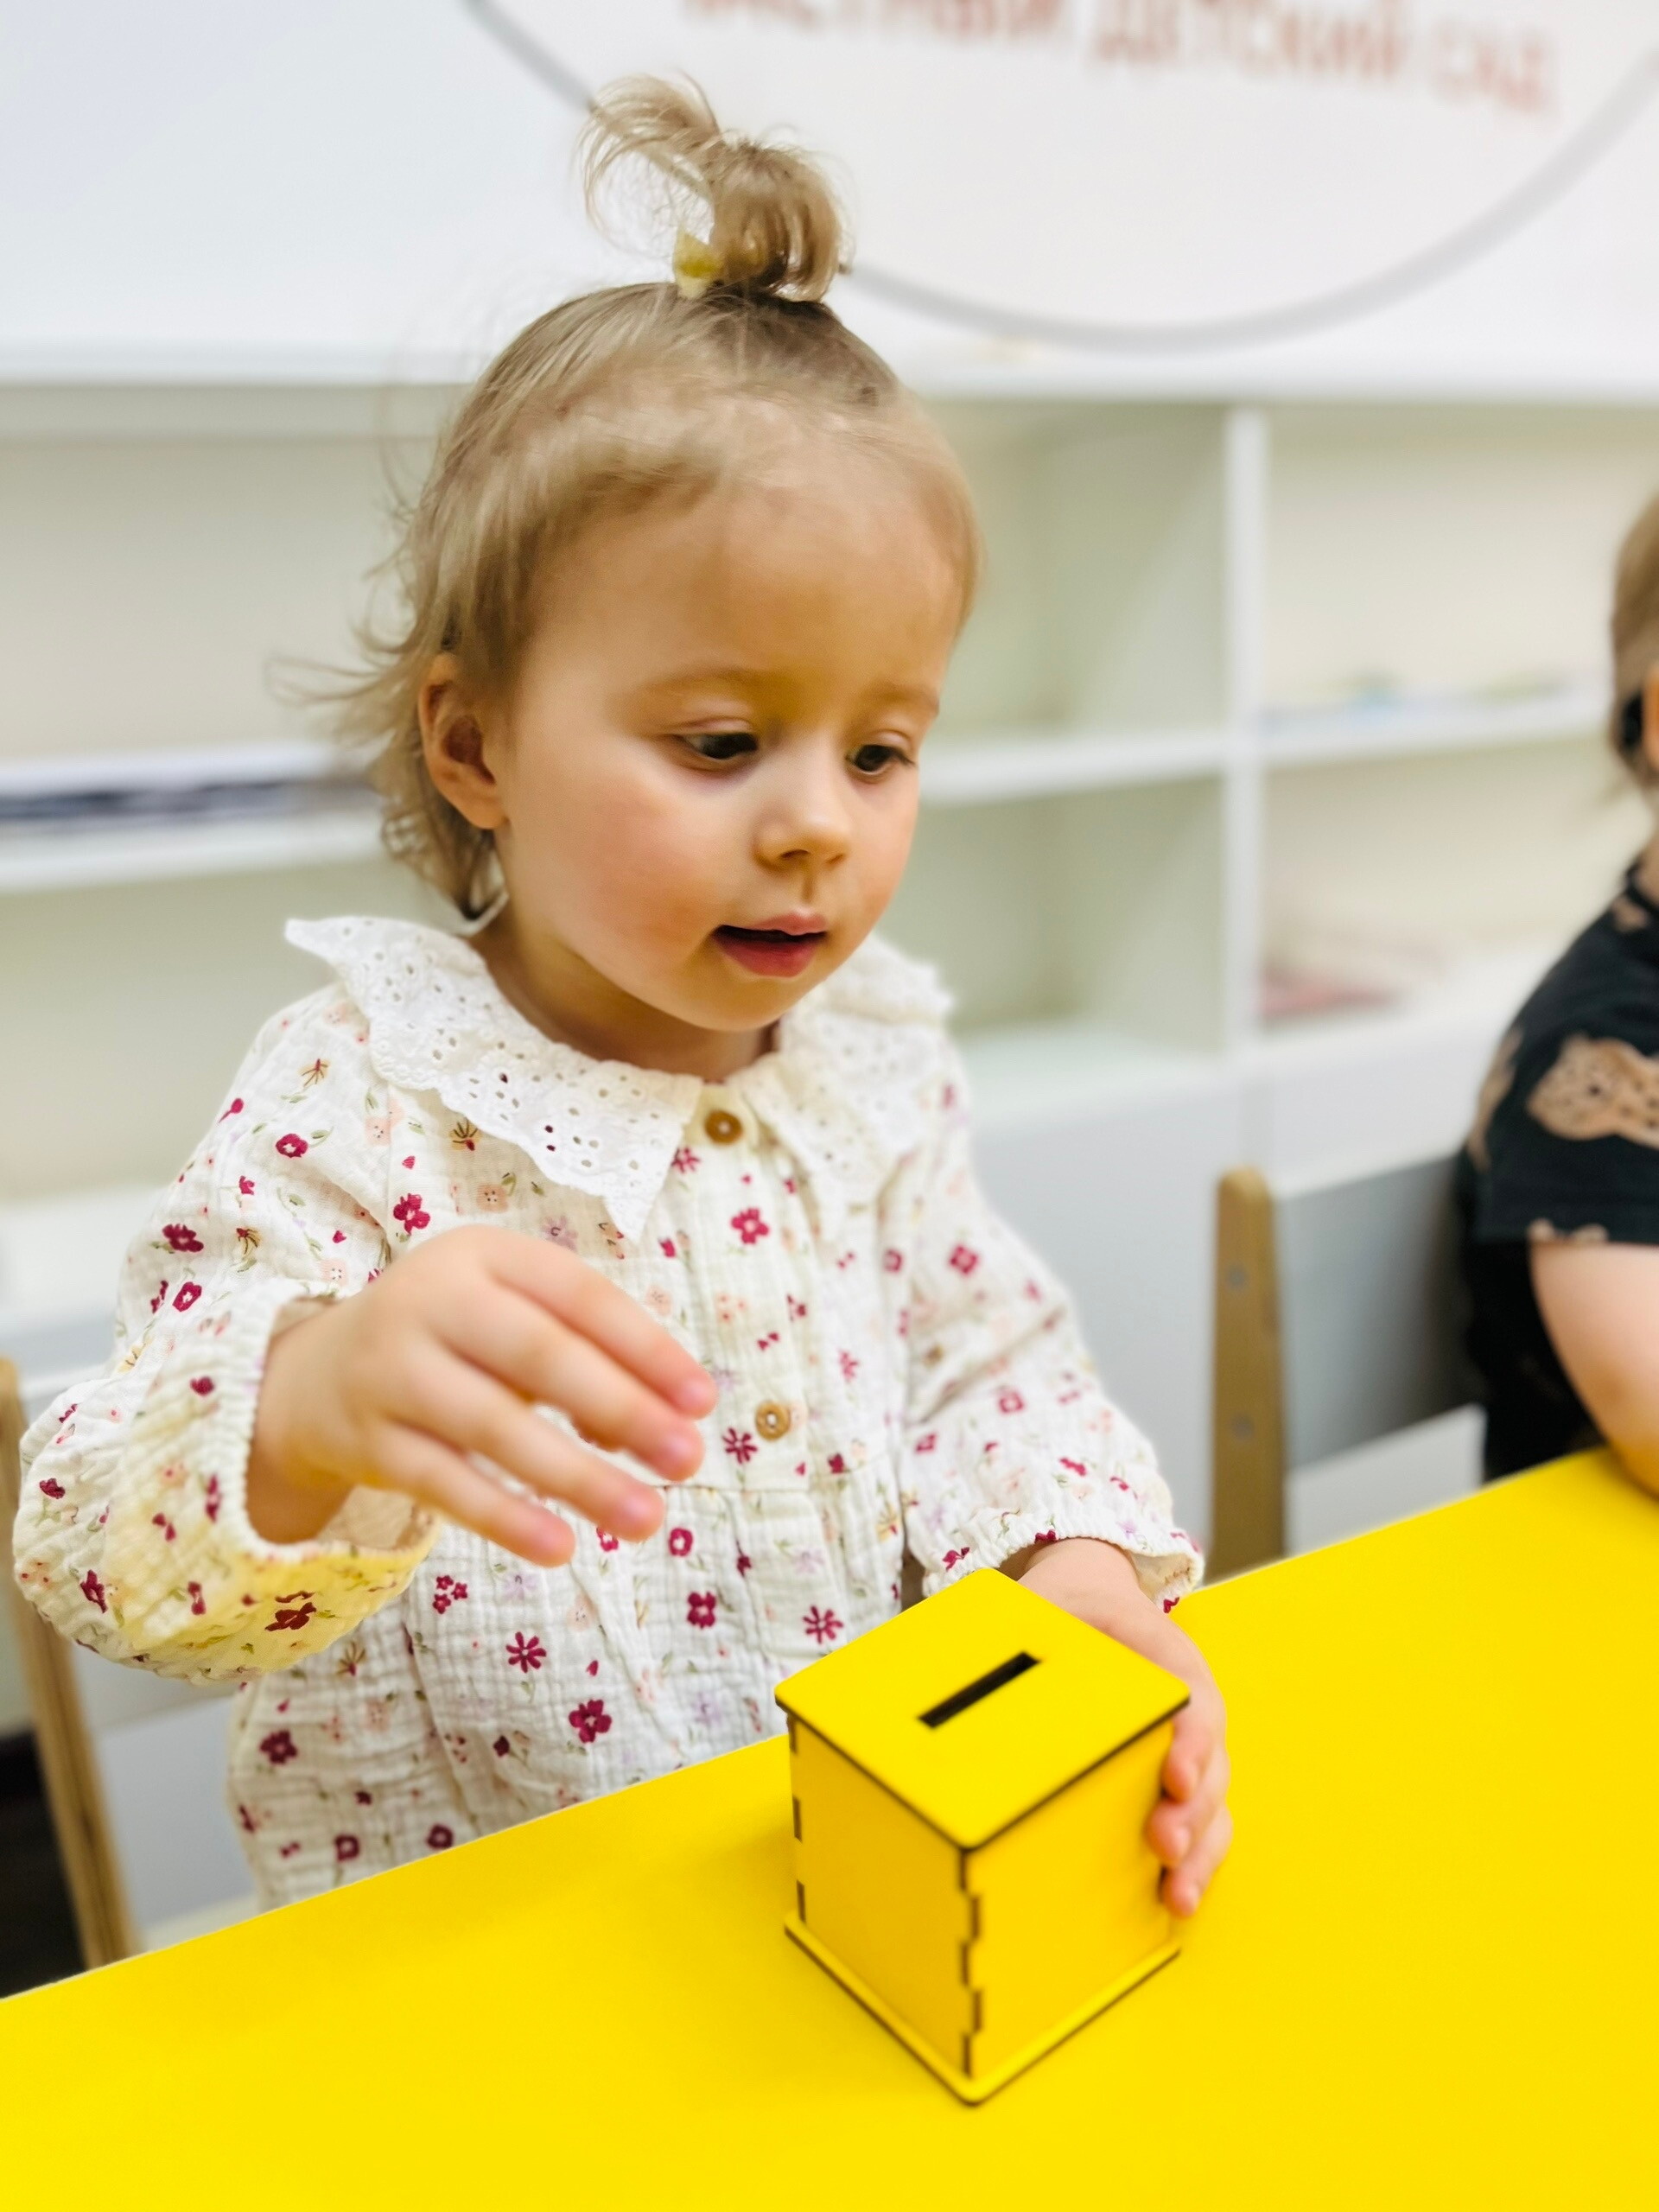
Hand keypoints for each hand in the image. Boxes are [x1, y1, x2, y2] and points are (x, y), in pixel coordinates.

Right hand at [247, 1227, 715, 1564]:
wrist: (316, 1374)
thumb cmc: (454, 1340)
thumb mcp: (510, 1317)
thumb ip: (582, 1357)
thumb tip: (656, 1424)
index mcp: (485, 1255)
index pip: (578, 1295)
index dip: (645, 1348)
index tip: (703, 1402)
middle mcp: (432, 1299)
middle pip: (538, 1354)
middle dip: (622, 1408)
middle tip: (688, 1459)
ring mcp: (393, 1369)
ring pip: (494, 1425)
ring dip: (578, 1475)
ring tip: (646, 1517)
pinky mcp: (368, 1439)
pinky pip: (444, 1484)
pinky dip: (505, 1516)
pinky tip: (560, 1546)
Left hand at [1012, 1536, 1230, 1917]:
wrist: (1093, 1598)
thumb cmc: (1073, 1609)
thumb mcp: (1051, 1606)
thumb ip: (1029, 1639)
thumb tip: (968, 1680)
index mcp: (1169, 1662)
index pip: (1194, 1703)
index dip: (1190, 1743)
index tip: (1175, 1777)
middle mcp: (1189, 1712)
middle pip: (1209, 1765)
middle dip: (1192, 1812)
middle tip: (1164, 1844)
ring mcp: (1186, 1751)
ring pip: (1210, 1805)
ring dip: (1199, 1852)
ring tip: (1177, 1895)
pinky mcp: (1170, 1783)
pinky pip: (1193, 1823)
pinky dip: (1190, 1863)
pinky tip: (1171, 1901)